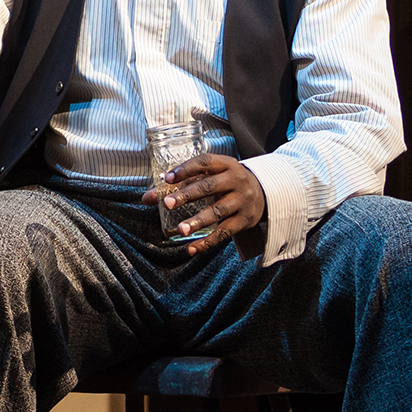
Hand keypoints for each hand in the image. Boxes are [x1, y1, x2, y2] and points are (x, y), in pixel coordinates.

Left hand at [149, 153, 265, 250]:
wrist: (264, 194)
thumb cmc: (227, 182)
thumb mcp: (211, 175)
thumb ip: (181, 183)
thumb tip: (147, 197)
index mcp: (226, 164)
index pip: (204, 163)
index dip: (185, 169)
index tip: (167, 178)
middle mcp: (236, 181)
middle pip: (210, 187)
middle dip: (187, 195)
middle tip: (167, 204)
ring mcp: (241, 201)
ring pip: (218, 211)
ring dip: (198, 221)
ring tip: (180, 229)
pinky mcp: (244, 221)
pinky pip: (225, 232)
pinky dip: (208, 242)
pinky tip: (192, 249)